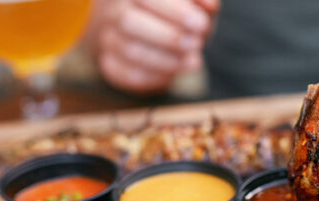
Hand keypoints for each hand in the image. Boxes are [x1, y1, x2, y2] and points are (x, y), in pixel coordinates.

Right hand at [94, 0, 218, 92]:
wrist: (150, 30)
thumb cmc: (177, 11)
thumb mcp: (192, 2)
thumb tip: (209, 5)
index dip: (174, 10)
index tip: (202, 23)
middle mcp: (113, 10)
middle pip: (128, 21)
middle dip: (167, 36)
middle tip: (197, 43)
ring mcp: (109, 38)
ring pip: (130, 51)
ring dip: (167, 59)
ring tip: (193, 61)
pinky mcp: (112, 65)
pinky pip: (130, 74)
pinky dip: (157, 76)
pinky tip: (176, 71)